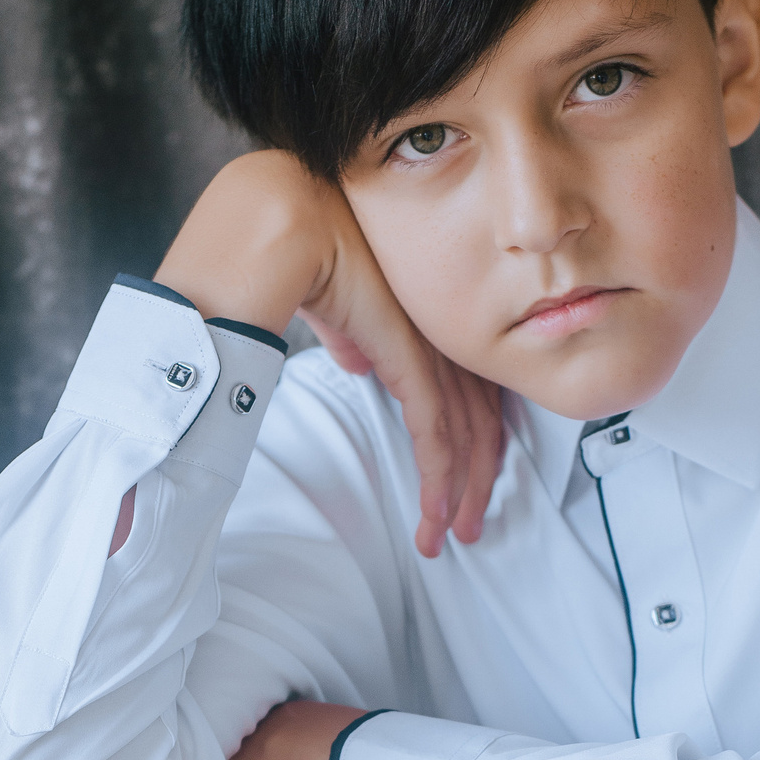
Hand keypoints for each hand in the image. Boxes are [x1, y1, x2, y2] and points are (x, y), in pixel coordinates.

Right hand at [158, 152, 503, 558]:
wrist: (278, 221)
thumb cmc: (295, 244)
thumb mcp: (335, 299)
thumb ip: (352, 332)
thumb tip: (356, 360)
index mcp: (428, 314)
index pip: (470, 388)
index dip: (471, 440)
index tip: (462, 483)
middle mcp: (442, 330)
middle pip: (481, 419)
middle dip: (477, 480)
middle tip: (470, 529)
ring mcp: (433, 343)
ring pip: (465, 436)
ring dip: (456, 495)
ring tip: (448, 538)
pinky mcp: (413, 359)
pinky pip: (437, 434)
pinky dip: (438, 482)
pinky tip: (434, 517)